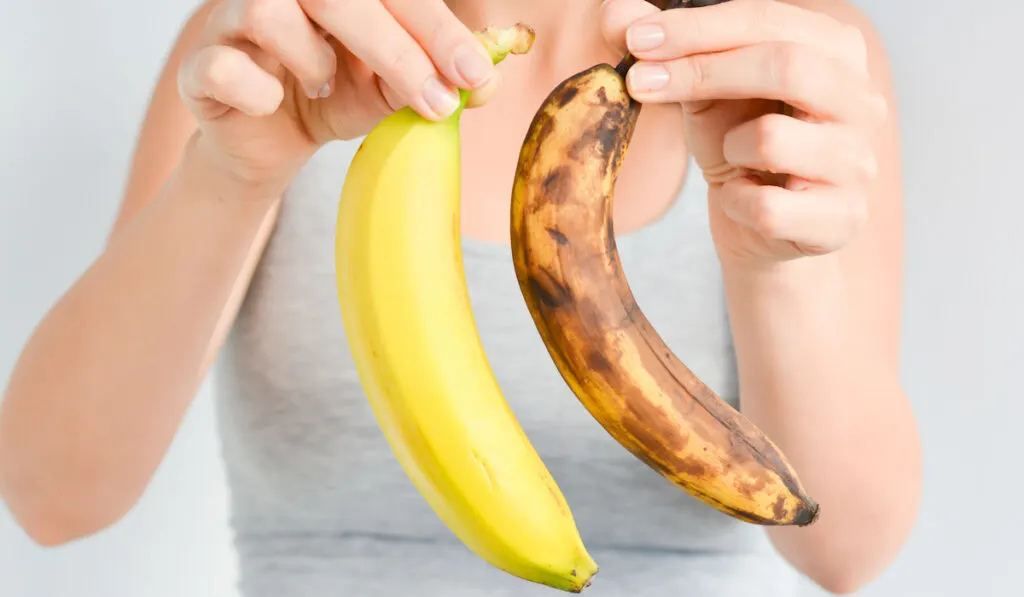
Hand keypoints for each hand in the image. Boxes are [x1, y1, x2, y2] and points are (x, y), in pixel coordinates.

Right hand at [177, 0, 500, 192]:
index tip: (477, 76)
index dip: (437, 31)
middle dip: (399, 52)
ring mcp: (233, 19)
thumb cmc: (332, 97)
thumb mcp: (390, 91)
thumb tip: (486, 82)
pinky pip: (222, 66)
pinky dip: (255, 90)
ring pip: (269, 12)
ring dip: (313, 58)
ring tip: (325, 83)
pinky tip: (273, 101)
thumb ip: (431, 79)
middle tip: (441, 103)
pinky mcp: (201, 65)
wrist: (270, 141)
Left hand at [601, 0, 887, 265]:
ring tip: (733, 158)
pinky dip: (736, 203)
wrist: (765, 229)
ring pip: (773, 140)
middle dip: (704, 71)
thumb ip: (673, 54)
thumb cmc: (740, 150)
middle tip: (640, 82)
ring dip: (729, 149)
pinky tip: (742, 199)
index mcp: (837, 53)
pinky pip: (768, 207)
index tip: (637, 39)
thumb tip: (619, 14)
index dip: (698, 28)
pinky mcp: (842, 221)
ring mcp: (858, 164)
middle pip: (787, 65)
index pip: (769, 21)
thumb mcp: (706, 94)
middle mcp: (862, 102)